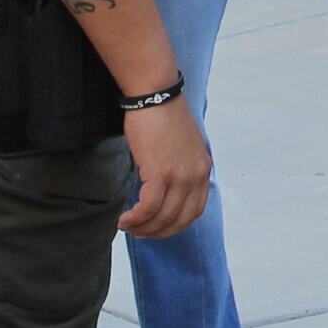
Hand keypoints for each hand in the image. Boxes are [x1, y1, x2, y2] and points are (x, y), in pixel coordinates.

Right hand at [120, 100, 211, 237]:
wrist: (155, 95)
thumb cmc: (163, 117)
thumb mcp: (182, 146)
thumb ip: (181, 168)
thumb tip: (167, 189)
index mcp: (203, 169)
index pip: (195, 211)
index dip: (175, 225)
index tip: (157, 228)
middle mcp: (196, 175)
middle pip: (179, 220)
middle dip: (158, 232)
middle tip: (139, 233)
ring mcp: (180, 175)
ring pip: (162, 217)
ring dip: (143, 228)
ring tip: (127, 226)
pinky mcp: (160, 173)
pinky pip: (148, 208)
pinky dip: (136, 219)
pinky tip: (124, 219)